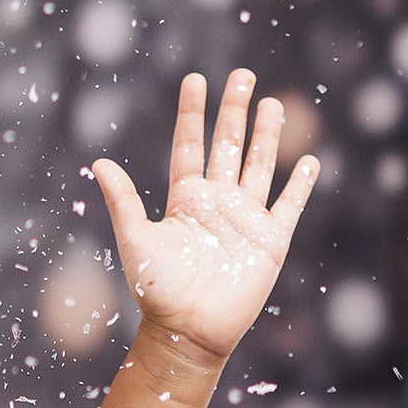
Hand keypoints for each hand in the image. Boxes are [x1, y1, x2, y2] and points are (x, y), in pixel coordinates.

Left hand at [90, 70, 317, 368]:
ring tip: (271, 103)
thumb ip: (123, 201)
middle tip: (242, 75)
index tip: (195, 79)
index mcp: (185, 199)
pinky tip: (309, 161)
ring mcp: (246, 219)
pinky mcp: (270, 241)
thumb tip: (98, 163)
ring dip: (267, 135)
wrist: (188, 331)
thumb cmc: (158, 291)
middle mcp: (217, 202)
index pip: (190, 145)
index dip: (193, 113)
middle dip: (235, 110)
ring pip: (260, 165)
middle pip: (228, 145)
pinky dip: (300, 184)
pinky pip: (288, 205)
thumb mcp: (136, 240)